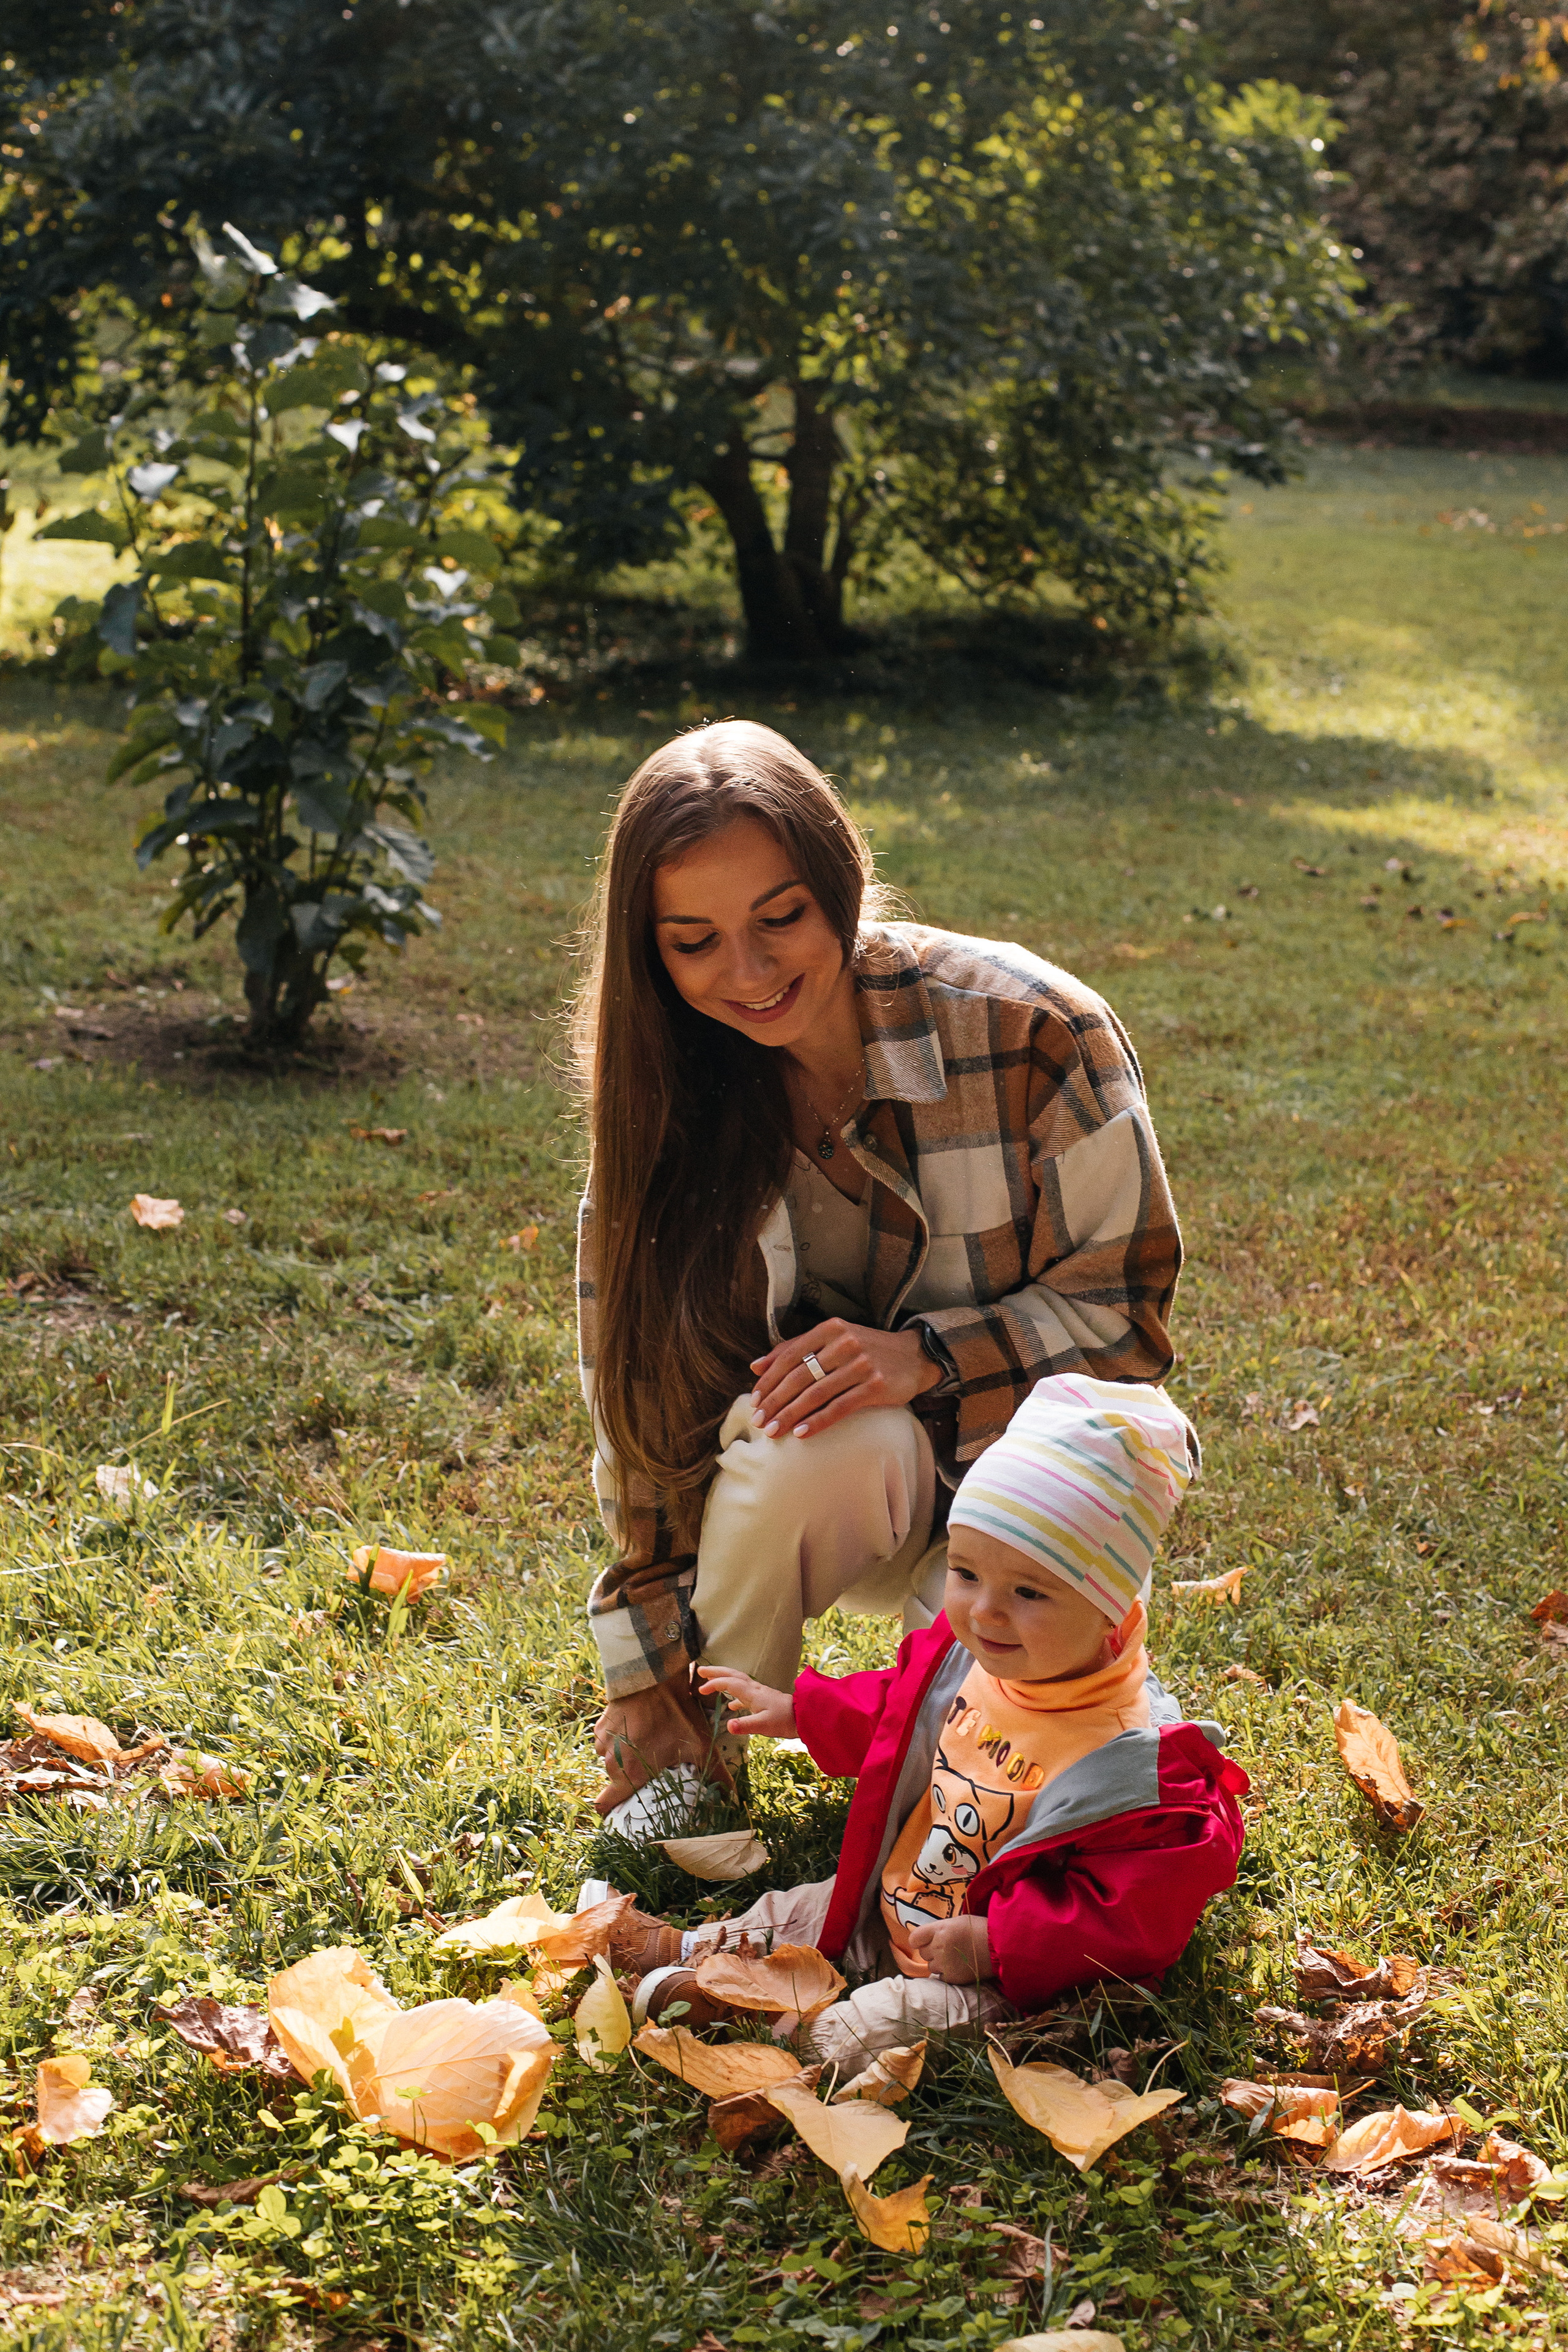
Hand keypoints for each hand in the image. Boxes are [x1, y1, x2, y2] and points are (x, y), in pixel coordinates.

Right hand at [696, 1664, 797, 1739]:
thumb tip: (728, 1726)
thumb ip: (745, 1725)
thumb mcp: (763, 1725)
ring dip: (724, 1680)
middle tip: (700, 1671)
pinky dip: (735, 1696)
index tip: (700, 1689)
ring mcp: (759, 1694)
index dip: (714, 1684)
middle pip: (732, 1675)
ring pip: (738, 1682)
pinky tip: (730, 1705)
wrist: (804, 1717)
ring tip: (711, 1682)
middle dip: (716, 1672)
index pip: (729, 1683)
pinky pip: (745, 1694)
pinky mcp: (763, 1700)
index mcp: (752, 1693)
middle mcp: (754, 1690)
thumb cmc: (784, 1720)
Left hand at [748, 1317, 939, 1439]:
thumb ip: (795, 1349)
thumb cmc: (866, 1349)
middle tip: (758, 1422)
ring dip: (790, 1415)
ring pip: (816, 1393)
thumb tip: (755, 1366)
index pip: (789, 1356)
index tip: (754, 1401)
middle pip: (799, 1376)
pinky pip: (839, 1407)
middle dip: (775, 1402)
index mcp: (830, 1328)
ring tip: (773, 1432)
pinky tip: (802, 1434)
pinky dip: (818, 1421)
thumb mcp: (833, 1339)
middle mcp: (844, 1342)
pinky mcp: (876, 1386)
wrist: (914, 1356)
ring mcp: (861, 1364)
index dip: (768, 1381)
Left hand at [904, 1915, 992, 1984]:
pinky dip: (946, 1973)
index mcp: (940, 1929)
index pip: (915, 1938)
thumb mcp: (958, 1922)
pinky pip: (940, 1977)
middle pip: (923, 1953)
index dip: (918, 1940)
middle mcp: (939, 1947)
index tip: (923, 1941)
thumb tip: (929, 1936)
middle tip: (945, 1948)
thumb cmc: (980, 1930)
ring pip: (930, 1966)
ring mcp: (945, 1964)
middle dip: (931, 1951)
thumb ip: (940, 1929)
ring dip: (938, 1963)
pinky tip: (958, 1966)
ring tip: (954, 1958)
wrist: (999, 1948)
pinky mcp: (952, 1978)